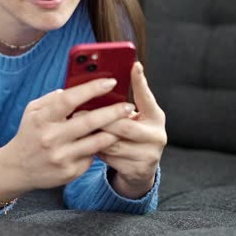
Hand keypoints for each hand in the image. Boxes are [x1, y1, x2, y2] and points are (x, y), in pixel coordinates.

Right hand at [0, 78, 137, 193]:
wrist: (17, 168)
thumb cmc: (29, 134)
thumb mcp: (32, 111)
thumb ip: (53, 98)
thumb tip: (76, 89)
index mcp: (42, 118)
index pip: (70, 99)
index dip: (92, 89)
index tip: (111, 82)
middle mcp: (51, 138)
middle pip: (89, 121)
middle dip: (113, 112)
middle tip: (129, 106)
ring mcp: (61, 157)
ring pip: (97, 142)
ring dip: (114, 132)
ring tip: (126, 123)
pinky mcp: (69, 172)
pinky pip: (92, 156)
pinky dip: (100, 147)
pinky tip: (106, 141)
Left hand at [75, 62, 165, 198]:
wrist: (140, 169)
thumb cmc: (130, 135)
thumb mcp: (131, 119)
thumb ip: (121, 106)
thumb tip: (99, 83)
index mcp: (156, 117)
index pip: (147, 97)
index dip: (140, 81)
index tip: (134, 65)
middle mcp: (157, 135)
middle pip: (124, 125)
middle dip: (99, 119)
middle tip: (79, 112)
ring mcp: (149, 154)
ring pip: (113, 143)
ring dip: (93, 136)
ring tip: (78, 129)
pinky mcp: (138, 170)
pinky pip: (110, 159)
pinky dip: (95, 151)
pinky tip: (86, 146)